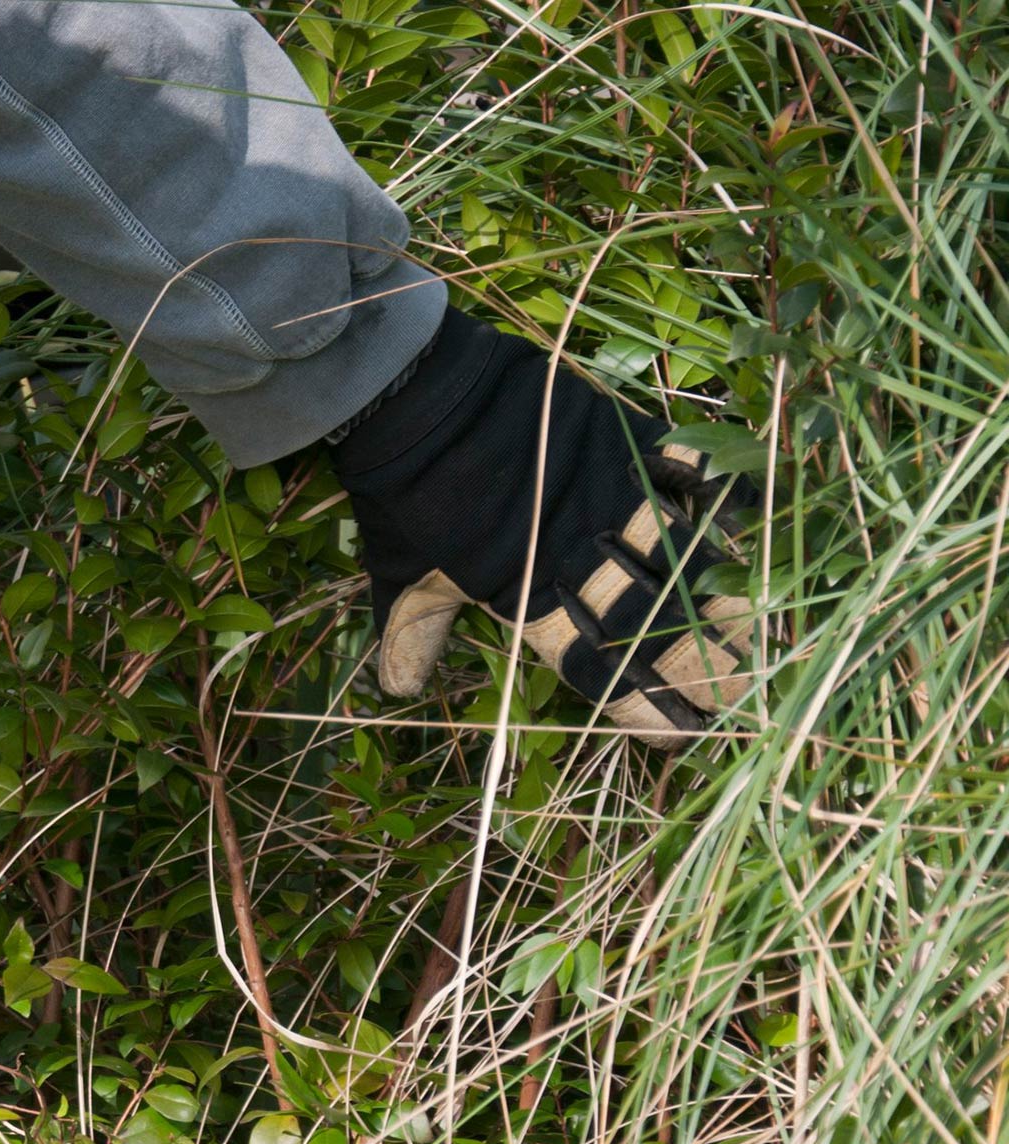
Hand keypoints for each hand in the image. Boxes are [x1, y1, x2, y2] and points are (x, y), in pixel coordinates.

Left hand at [332, 307, 755, 742]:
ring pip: (686, 556)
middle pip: (656, 626)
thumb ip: (413, 632)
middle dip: (703, 668)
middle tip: (740, 697)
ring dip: (726, 598)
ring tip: (759, 634)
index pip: (598, 671)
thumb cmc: (403, 495)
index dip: (642, 708)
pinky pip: (688, 470)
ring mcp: (608, 493)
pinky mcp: (623, 437)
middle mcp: (579, 555)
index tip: (679, 735)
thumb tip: (396, 689)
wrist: (415, 395)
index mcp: (526, 599)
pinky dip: (719, 493)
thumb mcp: (399, 574)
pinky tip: (751, 518)